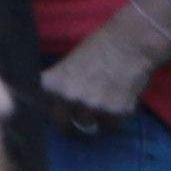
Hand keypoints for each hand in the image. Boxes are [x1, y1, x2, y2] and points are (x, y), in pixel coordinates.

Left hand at [49, 7, 170, 125]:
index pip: (41, 109)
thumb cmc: (95, 49)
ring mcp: (94, 107)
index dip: (50, 110)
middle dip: (69, 120)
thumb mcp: (65, 66)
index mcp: (52, 84)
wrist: (129, 44)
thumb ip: (58, 87)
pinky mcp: (117, 113)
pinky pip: (111, 125)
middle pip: (63, 124)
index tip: (55, 110)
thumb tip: (51, 104)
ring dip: (93, 118)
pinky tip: (116, 100)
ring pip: (88, 125)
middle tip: (77, 114)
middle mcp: (70, 98)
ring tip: (101, 101)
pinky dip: (113, 118)